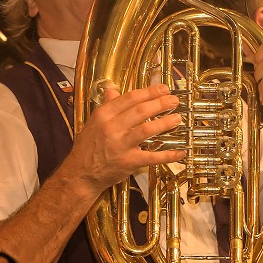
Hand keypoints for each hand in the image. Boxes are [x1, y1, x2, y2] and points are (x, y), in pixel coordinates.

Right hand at [66, 84, 183, 195]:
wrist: (81, 174)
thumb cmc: (88, 147)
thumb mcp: (93, 122)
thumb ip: (106, 106)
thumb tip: (112, 89)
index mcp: (103, 115)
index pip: (130, 98)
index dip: (150, 92)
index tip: (163, 89)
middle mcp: (111, 128)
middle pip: (141, 111)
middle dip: (161, 103)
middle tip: (174, 100)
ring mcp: (120, 145)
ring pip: (147, 130)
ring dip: (165, 123)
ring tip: (177, 118)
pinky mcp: (128, 162)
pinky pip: (152, 157)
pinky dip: (168, 155)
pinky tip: (181, 151)